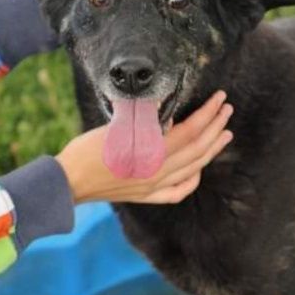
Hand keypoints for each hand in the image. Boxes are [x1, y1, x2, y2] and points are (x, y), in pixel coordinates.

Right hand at [56, 91, 233, 203]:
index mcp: (152, 153)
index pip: (191, 130)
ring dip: (212, 149)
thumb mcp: (117, 128)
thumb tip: (171, 113)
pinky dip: (193, 178)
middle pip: (198, 148)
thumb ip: (146, 121)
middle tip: (227, 109)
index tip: (220, 98)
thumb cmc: (86, 151)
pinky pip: (178, 190)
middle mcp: (158, 173)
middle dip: (216, 127)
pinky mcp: (147, 196)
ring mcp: (154, 187)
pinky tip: (199, 168)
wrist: (66, 182)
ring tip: (226, 134)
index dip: (208, 113)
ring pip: (193, 168)